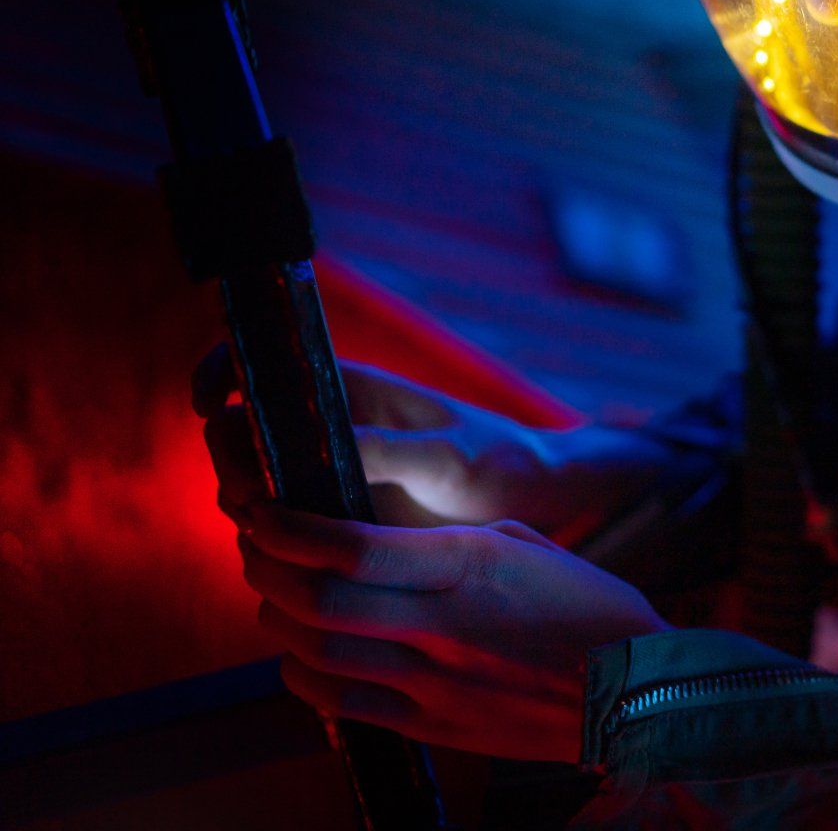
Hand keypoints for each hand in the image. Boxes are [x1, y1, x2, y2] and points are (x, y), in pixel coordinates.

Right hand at [191, 346, 632, 535]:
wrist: (538, 501)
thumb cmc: (502, 459)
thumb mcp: (449, 456)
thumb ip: (388, 451)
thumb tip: (321, 453)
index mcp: (348, 389)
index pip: (260, 364)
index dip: (219, 373)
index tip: (205, 404)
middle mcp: (328, 428)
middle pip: (240, 437)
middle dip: (231, 464)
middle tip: (255, 499)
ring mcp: (329, 477)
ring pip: (254, 489)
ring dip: (248, 512)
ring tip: (279, 538)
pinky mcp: (340, 523)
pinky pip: (284, 531)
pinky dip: (274, 545)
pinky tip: (296, 567)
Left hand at [236, 502, 668, 761]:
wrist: (638, 692)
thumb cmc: (589, 609)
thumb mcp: (525, 547)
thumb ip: (447, 543)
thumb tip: (377, 541)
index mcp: (470, 568)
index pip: (351, 547)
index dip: (289, 528)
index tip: (263, 510)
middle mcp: (443, 626)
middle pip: (316, 602)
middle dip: (267, 570)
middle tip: (255, 548)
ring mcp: (434, 683)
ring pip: (317, 653)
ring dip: (276, 621)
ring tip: (272, 597)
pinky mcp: (433, 727)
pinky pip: (341, 703)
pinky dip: (304, 675)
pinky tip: (301, 654)